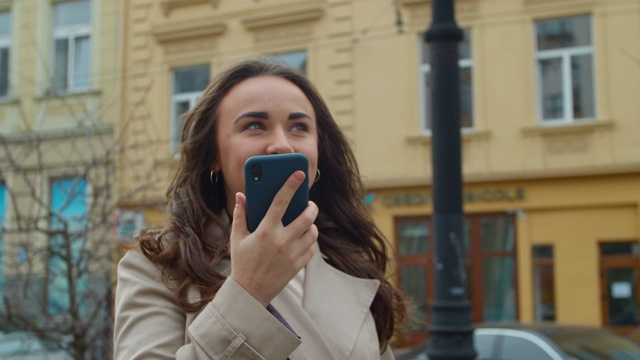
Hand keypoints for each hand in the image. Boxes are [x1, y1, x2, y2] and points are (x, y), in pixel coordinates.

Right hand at [230, 170, 317, 306]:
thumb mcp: (237, 238)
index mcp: (265, 231)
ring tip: (305, 222)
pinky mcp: (298, 265)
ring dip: (311, 225)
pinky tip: (303, 239)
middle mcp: (281, 241)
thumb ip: (240, 215)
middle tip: (308, 205)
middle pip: (307, 217)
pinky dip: (310, 241)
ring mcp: (292, 254)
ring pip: (312, 232)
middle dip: (311, 207)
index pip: (281, 202)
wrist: (249, 293)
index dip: (291, 185)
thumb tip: (241, 195)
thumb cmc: (242, 262)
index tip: (299, 173)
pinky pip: (312, 248)